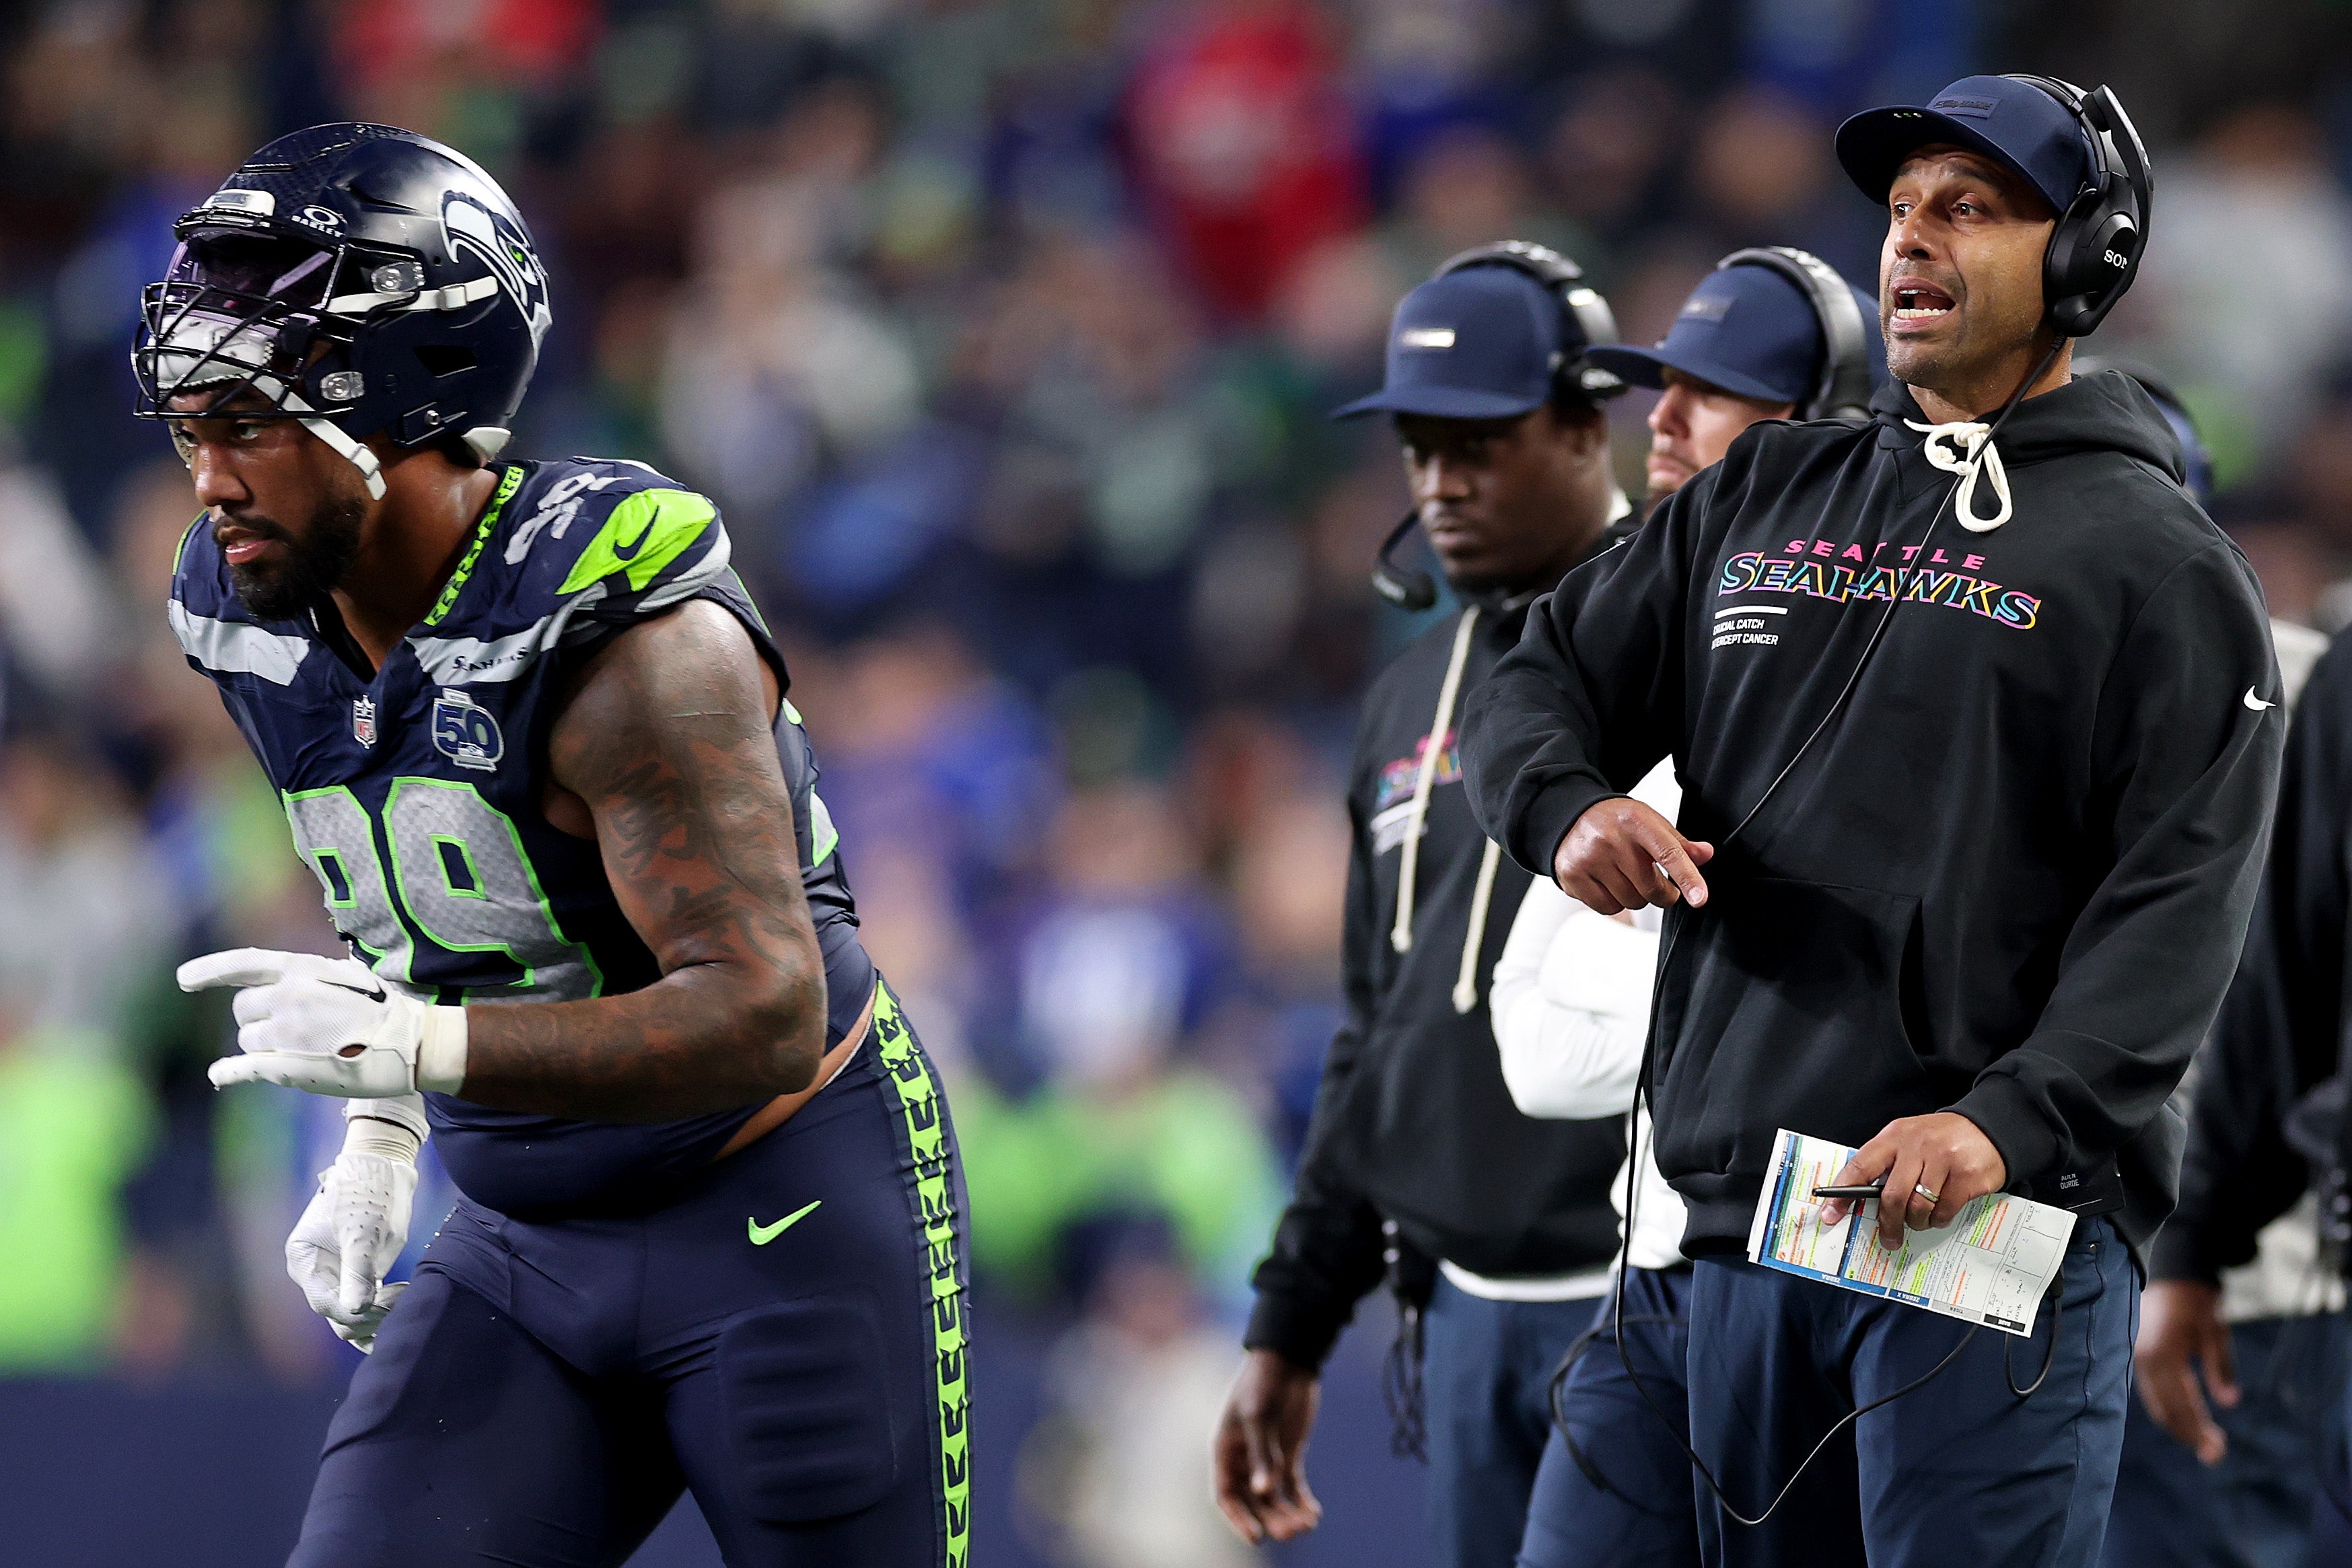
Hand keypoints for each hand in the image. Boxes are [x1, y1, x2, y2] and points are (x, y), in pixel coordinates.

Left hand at [180, 948, 453, 1097]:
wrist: (412, 1045)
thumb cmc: (386, 1010)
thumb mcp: (350, 975)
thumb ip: (312, 975)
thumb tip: (287, 978)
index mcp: (302, 970)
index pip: (242, 964)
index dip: (209, 971)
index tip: (183, 979)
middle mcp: (287, 998)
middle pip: (242, 1008)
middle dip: (256, 1017)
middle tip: (288, 1027)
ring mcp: (286, 1034)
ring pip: (247, 1040)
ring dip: (262, 1046)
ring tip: (301, 1049)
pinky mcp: (287, 1067)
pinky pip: (243, 1068)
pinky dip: (227, 1072)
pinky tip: (220, 1074)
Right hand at [287, 1109, 422, 1354]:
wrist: (384, 1167)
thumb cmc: (369, 1192)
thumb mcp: (363, 1231)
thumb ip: (357, 1271)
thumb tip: (355, 1310)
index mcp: (305, 1262)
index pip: (327, 1304)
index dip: (359, 1310)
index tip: (391, 1298)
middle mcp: (316, 1274)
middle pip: (338, 1316)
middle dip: (371, 1316)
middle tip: (404, 1296)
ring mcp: (336, 1277)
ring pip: (352, 1318)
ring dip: (379, 1319)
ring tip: (406, 1298)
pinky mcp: (357, 1276)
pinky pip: (365, 1307)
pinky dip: (383, 1313)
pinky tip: (404, 1301)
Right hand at [1212, 1350, 1322, 1543]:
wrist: (1288, 1360)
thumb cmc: (1263, 1383)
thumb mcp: (1258, 1416)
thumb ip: (1262, 1454)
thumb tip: (1264, 1490)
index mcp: (1226, 1451)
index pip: (1226, 1495)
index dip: (1238, 1519)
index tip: (1257, 1537)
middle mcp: (1244, 1460)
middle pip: (1254, 1502)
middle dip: (1271, 1519)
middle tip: (1291, 1532)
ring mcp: (1267, 1459)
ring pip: (1274, 1498)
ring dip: (1288, 1513)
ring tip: (1307, 1524)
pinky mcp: (1288, 1455)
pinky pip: (1293, 1486)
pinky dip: (1302, 1501)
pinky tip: (1314, 1513)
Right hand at [1553, 798, 1712, 915]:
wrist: (1569, 817)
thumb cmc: (1615, 822)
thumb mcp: (1649, 822)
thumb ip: (1678, 843)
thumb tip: (1705, 854)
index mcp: (1635, 821)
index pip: (1668, 853)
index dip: (1687, 878)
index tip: (1699, 898)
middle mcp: (1611, 839)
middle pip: (1651, 889)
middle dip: (1662, 893)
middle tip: (1656, 881)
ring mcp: (1589, 859)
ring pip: (1631, 902)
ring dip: (1635, 896)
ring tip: (1625, 876)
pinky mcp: (1573, 877)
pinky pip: (1608, 908)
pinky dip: (1614, 902)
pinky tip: (1607, 882)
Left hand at [1819, 1112, 2006, 1246]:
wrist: (1989, 1128)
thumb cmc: (1940, 1138)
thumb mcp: (1908, 1139)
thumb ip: (1886, 1163)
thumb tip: (1858, 1198)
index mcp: (1895, 1136)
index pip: (1860, 1166)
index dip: (1842, 1193)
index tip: (1830, 1214)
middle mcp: (1917, 1147)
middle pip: (1891, 1196)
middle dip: (1888, 1223)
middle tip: (1889, 1239)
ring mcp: (1943, 1161)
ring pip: (1918, 1208)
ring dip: (1916, 1223)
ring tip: (1919, 1221)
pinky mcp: (1966, 1177)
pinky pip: (1944, 1212)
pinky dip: (1938, 1220)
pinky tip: (1940, 1213)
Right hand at [2134, 1280, 2237, 1463]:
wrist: (2174, 1270)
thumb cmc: (2198, 1300)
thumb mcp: (2216, 1332)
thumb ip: (2220, 1368)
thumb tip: (2229, 1403)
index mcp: (2162, 1355)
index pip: (2178, 1405)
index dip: (2197, 1430)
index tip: (2216, 1450)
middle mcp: (2144, 1359)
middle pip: (2164, 1408)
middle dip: (2188, 1433)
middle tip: (2215, 1454)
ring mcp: (2138, 1356)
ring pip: (2156, 1401)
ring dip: (2179, 1422)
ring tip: (2204, 1440)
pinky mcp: (2140, 1354)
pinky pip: (2152, 1389)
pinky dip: (2169, 1406)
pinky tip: (2186, 1416)